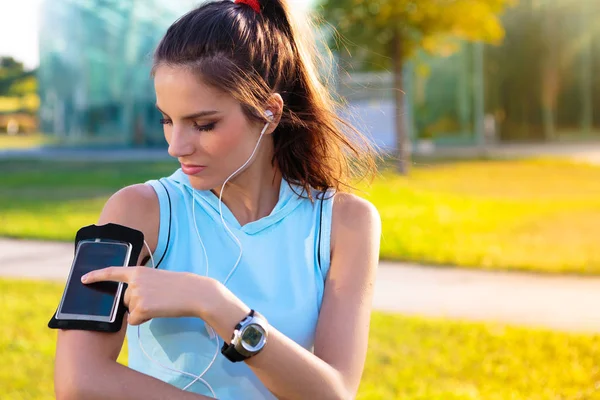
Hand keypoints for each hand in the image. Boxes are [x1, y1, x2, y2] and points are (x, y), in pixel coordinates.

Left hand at [81, 267, 215, 324]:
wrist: (194, 293)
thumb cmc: (179, 287)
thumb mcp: (157, 279)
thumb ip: (141, 285)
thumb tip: (130, 304)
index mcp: (138, 271)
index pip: (112, 272)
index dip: (96, 275)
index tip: (83, 278)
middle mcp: (134, 281)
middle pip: (124, 300)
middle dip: (136, 304)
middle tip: (157, 299)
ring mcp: (137, 295)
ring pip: (130, 311)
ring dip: (142, 312)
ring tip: (160, 303)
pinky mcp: (141, 308)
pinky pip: (135, 320)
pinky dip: (144, 320)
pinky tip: (158, 311)